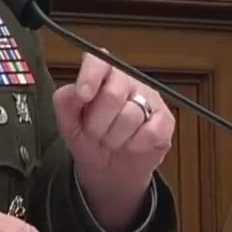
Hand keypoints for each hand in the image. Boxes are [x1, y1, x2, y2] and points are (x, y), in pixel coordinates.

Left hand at [53, 53, 174, 228]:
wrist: (109, 170)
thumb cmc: (88, 140)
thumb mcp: (68, 123)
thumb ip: (66, 102)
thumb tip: (76, 91)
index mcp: (102, 75)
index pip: (98, 61)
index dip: (91, 76)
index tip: (83, 96)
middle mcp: (127, 81)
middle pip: (112, 93)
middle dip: (97, 122)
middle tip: (93, 134)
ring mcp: (150, 98)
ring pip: (131, 115)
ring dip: (114, 138)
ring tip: (110, 141)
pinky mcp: (166, 120)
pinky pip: (150, 132)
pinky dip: (135, 146)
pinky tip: (130, 146)